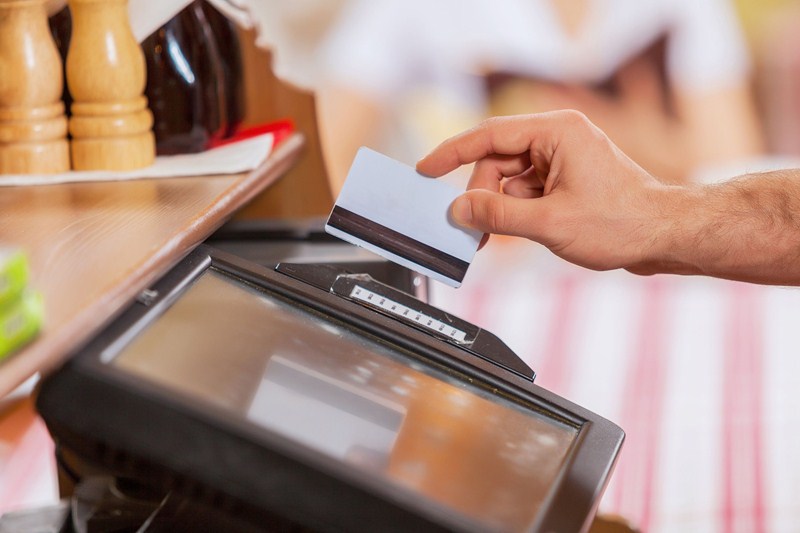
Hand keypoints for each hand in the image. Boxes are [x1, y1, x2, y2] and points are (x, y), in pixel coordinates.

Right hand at [416, 111, 674, 272]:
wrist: (665, 237)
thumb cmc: (623, 222)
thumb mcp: (550, 222)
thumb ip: (497, 215)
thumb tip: (459, 211)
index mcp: (556, 131)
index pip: (488, 135)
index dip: (451, 153)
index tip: (425, 169)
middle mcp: (557, 138)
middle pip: (495, 161)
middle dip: (481, 195)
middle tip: (471, 230)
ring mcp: (561, 159)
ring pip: (507, 179)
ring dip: (499, 207)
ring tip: (498, 239)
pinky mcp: (565, 179)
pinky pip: (524, 190)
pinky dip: (514, 211)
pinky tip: (517, 232)